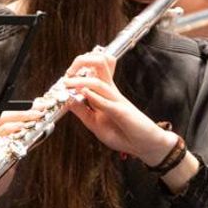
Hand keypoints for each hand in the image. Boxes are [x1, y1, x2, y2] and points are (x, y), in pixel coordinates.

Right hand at [0, 103, 46, 207]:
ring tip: (33, 122)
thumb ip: (19, 146)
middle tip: (39, 113)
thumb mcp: (9, 161)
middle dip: (22, 114)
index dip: (23, 111)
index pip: (4, 117)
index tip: (40, 107)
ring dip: (17, 124)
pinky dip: (6, 139)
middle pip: (1, 119)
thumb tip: (39, 133)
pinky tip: (18, 137)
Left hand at [59, 52, 173, 163]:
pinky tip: (84, 93)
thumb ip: (81, 111)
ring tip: (68, 85)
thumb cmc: (122, 134)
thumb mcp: (94, 123)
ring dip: (80, 81)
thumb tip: (66, 101)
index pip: (94, 69)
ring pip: (99, 81)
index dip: (77, 68)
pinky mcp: (122, 112)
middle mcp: (111, 92)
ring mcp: (117, 100)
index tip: (63, 80)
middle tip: (68, 75)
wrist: (145, 145)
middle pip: (99, 63)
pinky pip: (107, 101)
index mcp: (104, 93)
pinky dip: (94, 96)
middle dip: (81, 62)